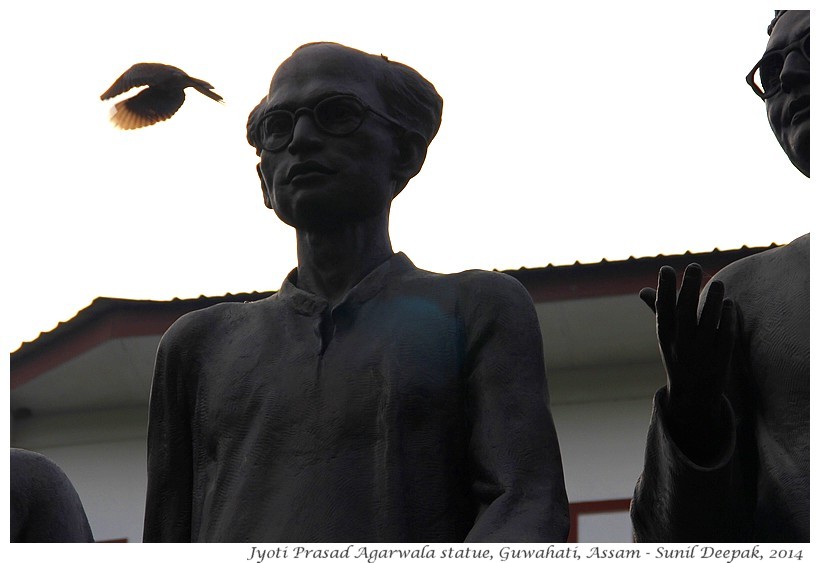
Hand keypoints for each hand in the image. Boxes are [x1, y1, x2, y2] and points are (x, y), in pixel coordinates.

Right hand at [640, 264, 735, 460]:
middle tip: (693, 266)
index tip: (666, 269)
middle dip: (688, 288)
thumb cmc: (679, 356)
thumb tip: (643, 290)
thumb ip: (659, 311)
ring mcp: (701, 353)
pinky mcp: (720, 360)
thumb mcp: (666, 337)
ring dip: (712, 300)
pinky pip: (725, 335)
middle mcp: (680, 345)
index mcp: (665, 337)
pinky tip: (730, 303)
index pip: (662, 309)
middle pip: (684, 313)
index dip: (663, 289)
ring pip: (707, 323)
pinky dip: (728, 318)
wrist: (693, 394)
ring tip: (718, 282)